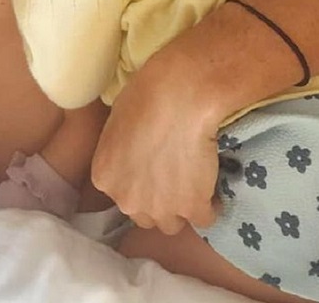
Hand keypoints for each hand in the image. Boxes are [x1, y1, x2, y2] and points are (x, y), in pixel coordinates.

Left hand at [91, 35, 224, 233]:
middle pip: (145, 215)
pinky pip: (204, 218)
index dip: (141, 185)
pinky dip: (210, 206)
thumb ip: (121, 149)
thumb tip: (132, 149)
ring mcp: (160, 208)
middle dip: (158, 202)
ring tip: (195, 185)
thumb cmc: (145, 96)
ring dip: (182, 208)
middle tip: (175, 179)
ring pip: (172, 223)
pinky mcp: (193, 208)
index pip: (122, 195)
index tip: (155, 173)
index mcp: (105, 177)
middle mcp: (127, 200)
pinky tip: (213, 188)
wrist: (179, 98)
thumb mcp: (117, 121)